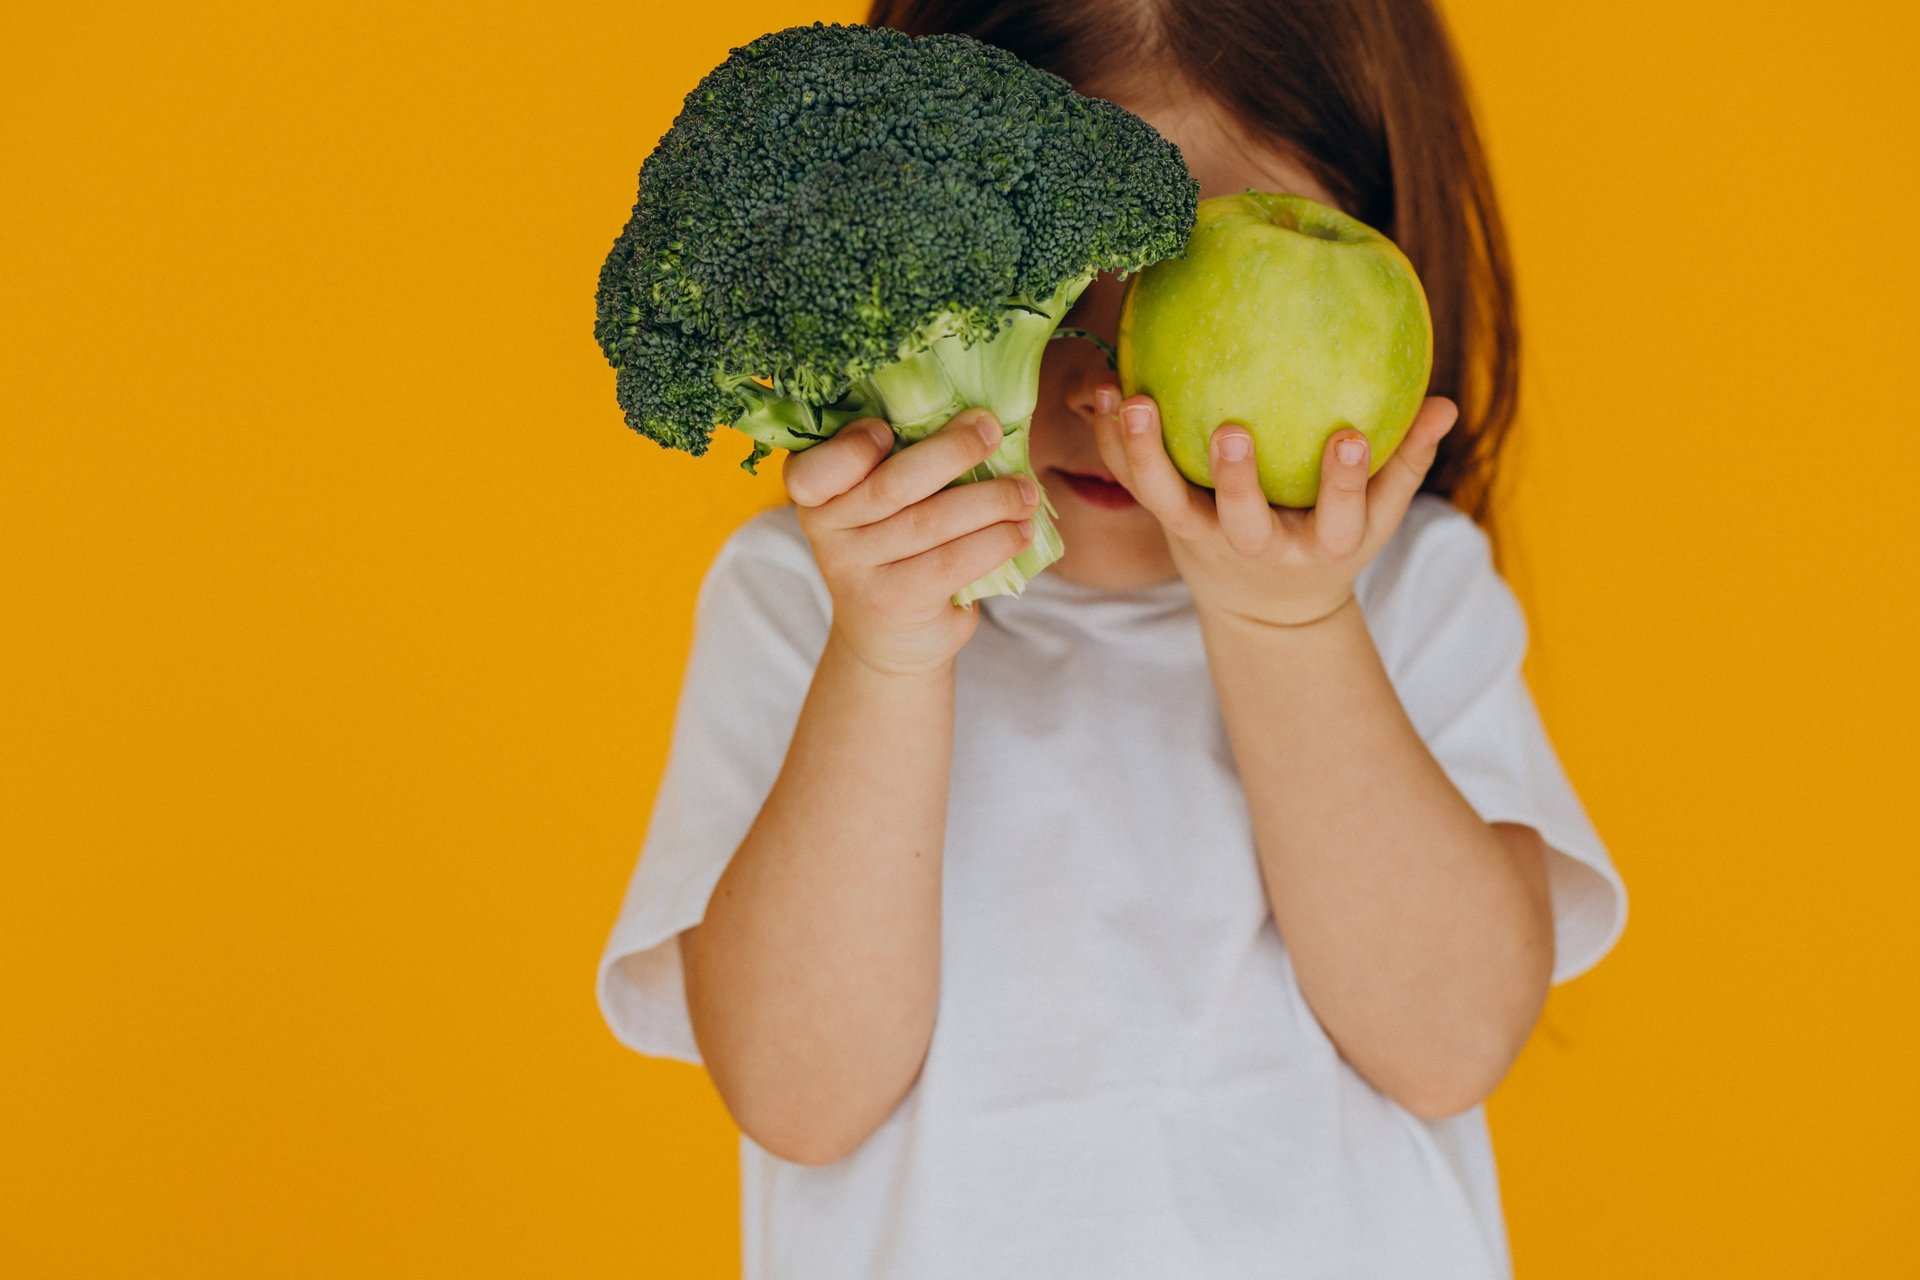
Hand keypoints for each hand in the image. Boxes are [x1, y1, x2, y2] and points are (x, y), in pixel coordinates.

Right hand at [784, 410, 1040, 675]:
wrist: (886, 639)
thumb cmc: (893, 552)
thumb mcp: (878, 508)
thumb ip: (900, 466)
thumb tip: (976, 422)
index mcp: (816, 497)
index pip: (812, 471)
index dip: (850, 447)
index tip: (887, 429)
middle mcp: (829, 534)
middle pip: (893, 485)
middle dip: (951, 451)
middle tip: (991, 430)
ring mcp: (860, 573)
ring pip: (932, 521)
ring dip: (990, 500)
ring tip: (1025, 493)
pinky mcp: (897, 602)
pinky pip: (953, 561)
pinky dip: (995, 541)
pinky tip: (1020, 532)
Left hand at [1092, 387, 1458, 625]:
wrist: (1263, 608)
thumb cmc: (1327, 540)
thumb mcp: (1375, 517)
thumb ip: (1408, 459)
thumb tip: (1447, 403)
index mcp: (1320, 545)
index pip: (1342, 518)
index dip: (1348, 483)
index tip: (1352, 439)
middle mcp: (1259, 546)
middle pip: (1243, 522)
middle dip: (1238, 480)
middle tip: (1230, 430)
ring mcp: (1205, 537)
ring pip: (1168, 504)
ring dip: (1146, 456)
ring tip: (1133, 401)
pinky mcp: (1166, 522)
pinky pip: (1133, 482)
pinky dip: (1114, 442)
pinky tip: (1105, 390)